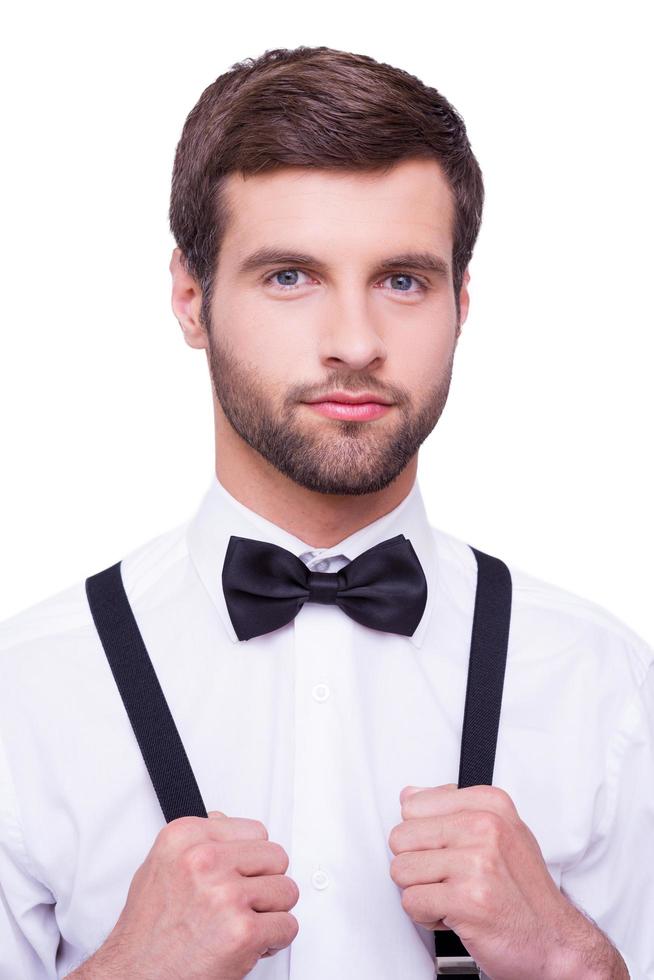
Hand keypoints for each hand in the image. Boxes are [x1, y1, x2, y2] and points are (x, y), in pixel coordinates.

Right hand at [70, 811, 298, 979]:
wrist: (136, 977)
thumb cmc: (147, 932)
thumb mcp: (160, 867)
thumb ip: (196, 841)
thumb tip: (225, 822)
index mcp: (185, 837)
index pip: (255, 830)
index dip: (251, 859)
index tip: (239, 875)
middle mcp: (204, 860)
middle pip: (277, 857)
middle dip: (266, 883)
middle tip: (243, 903)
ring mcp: (226, 895)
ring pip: (287, 891)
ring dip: (271, 913)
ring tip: (242, 924)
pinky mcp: (243, 931)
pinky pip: (288, 926)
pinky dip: (275, 940)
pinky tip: (249, 944)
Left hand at [388, 784, 616, 979]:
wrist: (555, 941)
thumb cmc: (523, 890)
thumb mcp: (499, 832)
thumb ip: (451, 808)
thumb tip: (409, 795)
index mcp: (490, 804)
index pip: (413, 804)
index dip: (422, 834)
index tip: (446, 849)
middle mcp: (485, 827)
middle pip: (401, 837)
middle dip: (416, 864)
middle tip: (447, 878)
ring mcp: (477, 863)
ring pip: (401, 870)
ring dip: (420, 892)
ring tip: (452, 895)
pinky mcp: (469, 901)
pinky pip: (411, 902)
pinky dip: (426, 916)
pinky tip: (453, 914)